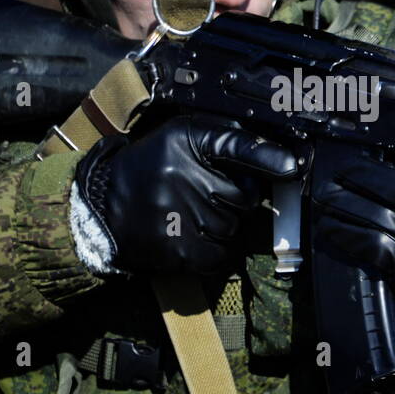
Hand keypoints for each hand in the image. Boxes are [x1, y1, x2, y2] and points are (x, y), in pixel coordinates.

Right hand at [74, 116, 298, 274]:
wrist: (101, 208)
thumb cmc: (150, 168)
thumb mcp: (179, 138)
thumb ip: (224, 139)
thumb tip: (276, 157)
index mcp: (185, 141)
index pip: (236, 146)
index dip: (267, 157)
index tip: (293, 166)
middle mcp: (184, 176)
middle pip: (244, 197)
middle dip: (234, 198)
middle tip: (203, 194)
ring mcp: (182, 216)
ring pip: (233, 227)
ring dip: (222, 225)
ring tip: (190, 215)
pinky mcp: (180, 251)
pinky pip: (221, 255)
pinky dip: (214, 250)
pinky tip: (190, 236)